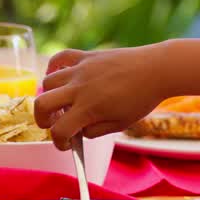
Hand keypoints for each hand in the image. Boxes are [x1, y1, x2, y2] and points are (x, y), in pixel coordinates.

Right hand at [33, 44, 170, 149]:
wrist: (157, 69)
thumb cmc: (142, 98)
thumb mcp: (121, 124)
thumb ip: (96, 130)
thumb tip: (79, 129)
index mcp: (88, 108)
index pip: (59, 131)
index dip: (59, 142)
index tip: (67, 143)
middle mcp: (79, 88)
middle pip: (41, 105)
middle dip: (42, 120)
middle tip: (54, 123)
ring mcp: (81, 69)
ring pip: (47, 82)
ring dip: (49, 95)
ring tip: (61, 101)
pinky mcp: (87, 56)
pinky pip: (60, 57)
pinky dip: (54, 67)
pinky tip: (61, 76)